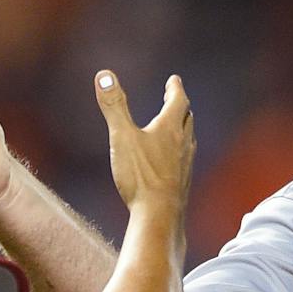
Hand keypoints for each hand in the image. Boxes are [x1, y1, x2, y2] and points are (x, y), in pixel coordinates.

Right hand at [93, 71, 193, 213]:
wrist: (159, 216)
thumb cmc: (140, 176)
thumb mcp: (122, 137)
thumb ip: (114, 106)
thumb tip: (104, 75)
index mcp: (169, 129)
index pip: (178, 101)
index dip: (175, 88)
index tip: (173, 80)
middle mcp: (182, 144)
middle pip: (187, 120)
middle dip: (181, 107)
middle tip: (176, 100)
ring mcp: (185, 165)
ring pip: (189, 141)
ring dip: (184, 130)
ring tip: (179, 128)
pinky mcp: (182, 184)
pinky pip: (185, 162)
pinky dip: (181, 153)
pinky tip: (174, 163)